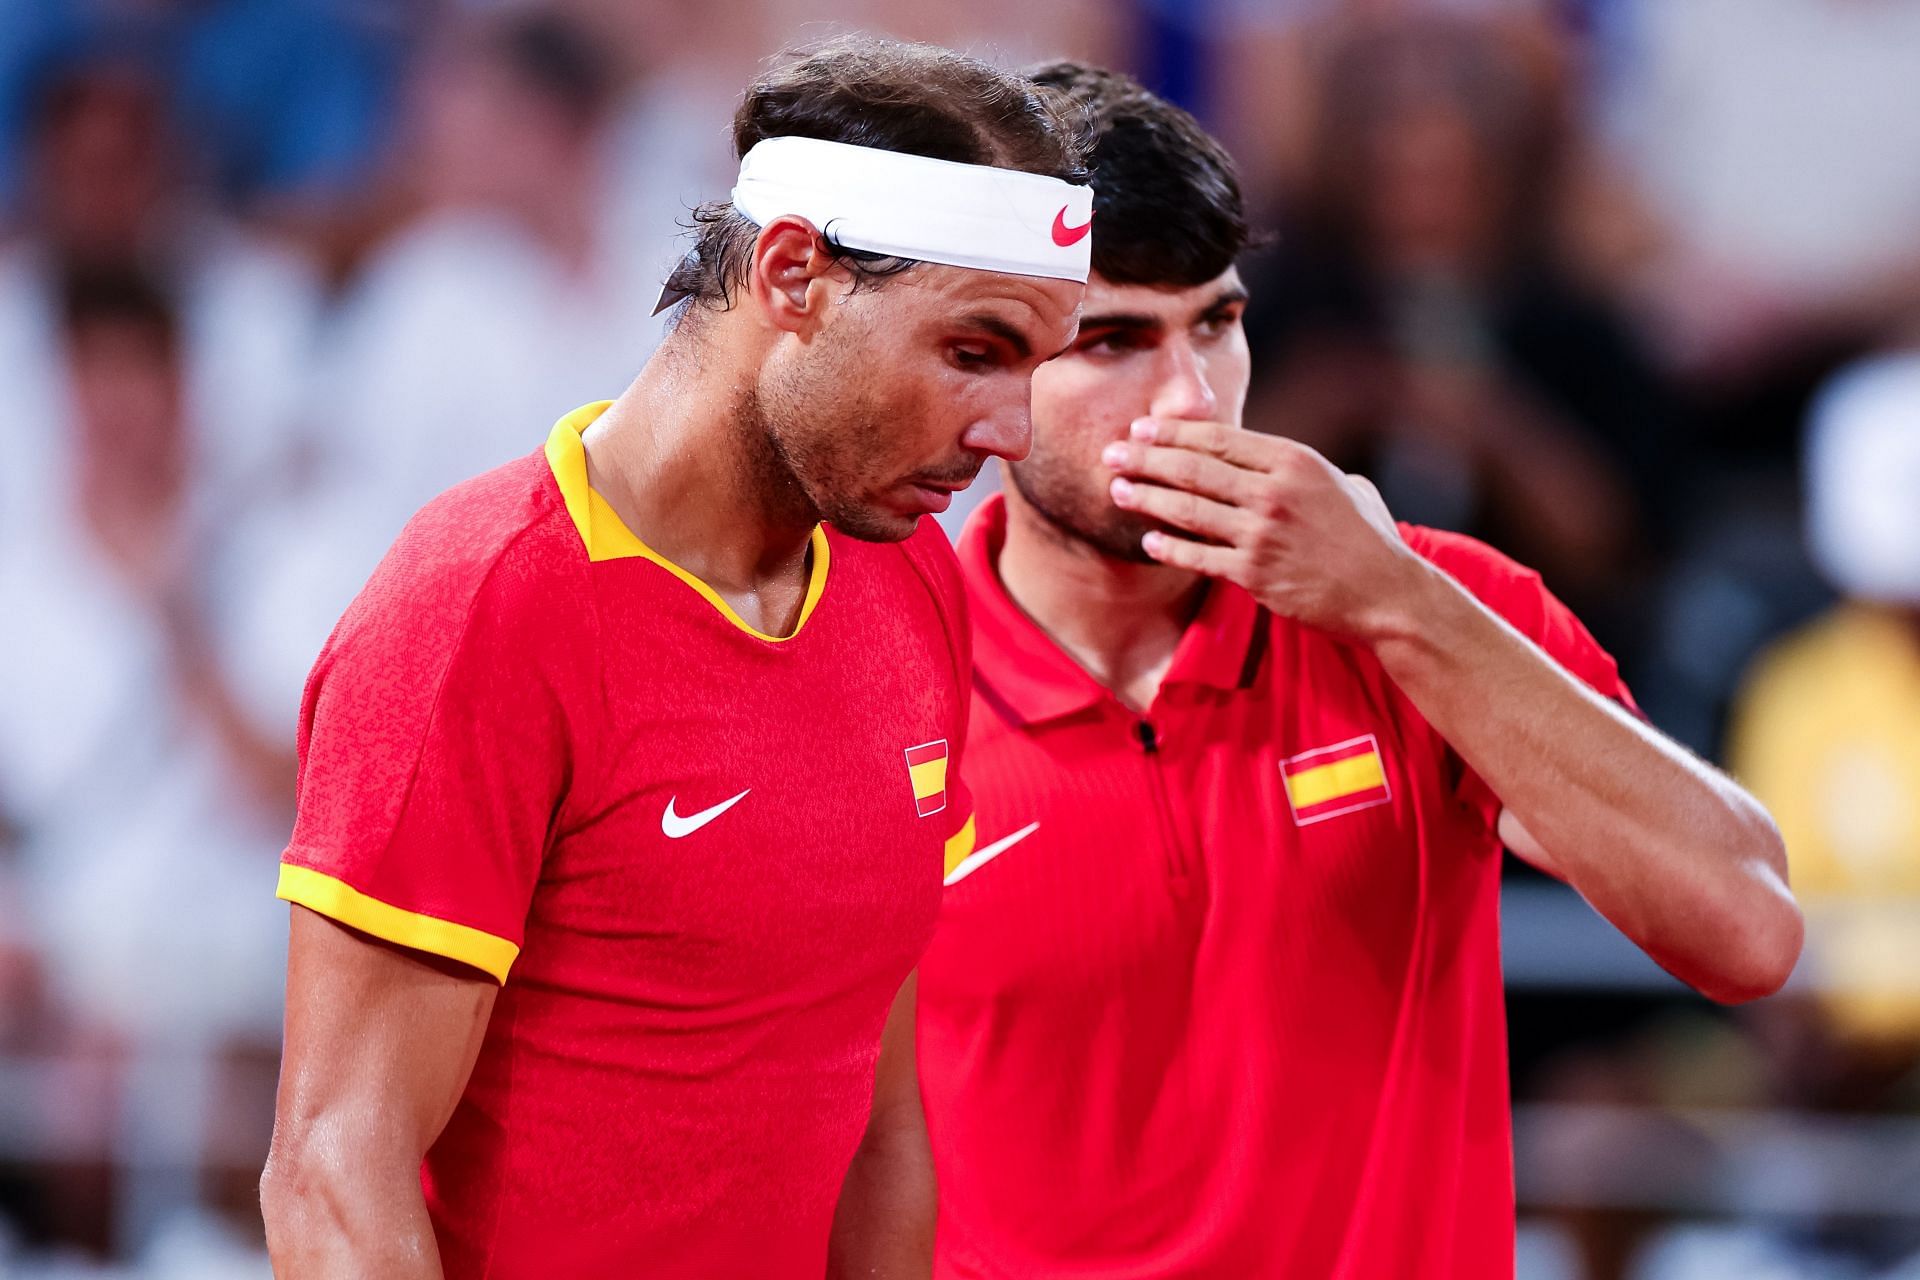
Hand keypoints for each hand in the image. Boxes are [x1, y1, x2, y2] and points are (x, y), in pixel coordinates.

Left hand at [1103, 417, 1433, 642]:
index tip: (1141, 429)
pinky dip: (1170, 547)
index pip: (1219, 439)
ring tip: (1117, 490)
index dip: (1174, 434)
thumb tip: (1275, 461)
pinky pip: (1200, 556)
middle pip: (1194, 469)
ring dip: (1147, 498)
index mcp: (1294, 461)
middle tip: (1112, 453)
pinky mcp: (1255, 574)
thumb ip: (1304, 471)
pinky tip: (1148, 541)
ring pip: (1189, 509)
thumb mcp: (1345, 486)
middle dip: (1146, 458)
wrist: (1388, 595)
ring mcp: (1263, 533)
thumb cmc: (1369, 541)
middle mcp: (1274, 492)